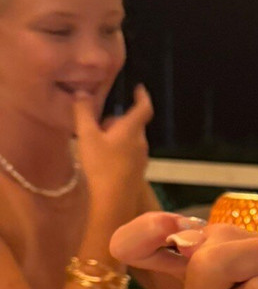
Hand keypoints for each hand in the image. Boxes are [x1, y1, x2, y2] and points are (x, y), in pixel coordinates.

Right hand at [73, 84, 153, 201]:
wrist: (113, 199)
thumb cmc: (101, 165)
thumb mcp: (86, 135)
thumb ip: (83, 112)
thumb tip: (82, 93)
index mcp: (132, 129)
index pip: (144, 108)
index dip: (142, 96)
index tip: (139, 89)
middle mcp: (141, 142)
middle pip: (132, 123)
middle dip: (116, 120)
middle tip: (98, 125)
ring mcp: (141, 157)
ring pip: (129, 139)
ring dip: (115, 136)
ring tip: (96, 144)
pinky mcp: (137, 170)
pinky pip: (128, 152)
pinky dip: (117, 150)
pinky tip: (102, 160)